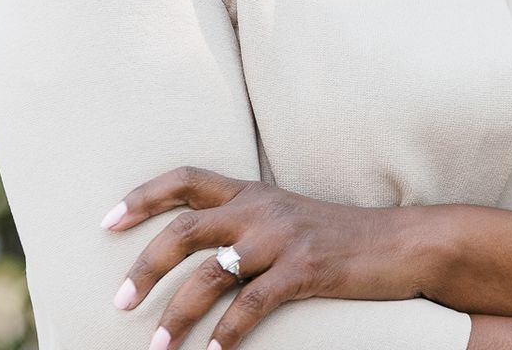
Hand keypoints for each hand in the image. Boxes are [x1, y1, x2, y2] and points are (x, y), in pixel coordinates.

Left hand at [101, 165, 420, 349]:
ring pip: (210, 274)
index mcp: (253, 192)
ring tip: (158, 347)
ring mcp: (282, 237)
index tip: (108, 221)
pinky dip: (227, 334)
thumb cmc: (343, 237)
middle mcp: (261, 208)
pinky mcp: (304, 269)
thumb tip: (203, 259)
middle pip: (185, 230)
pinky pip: (251, 305)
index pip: (187, 179)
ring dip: (176, 315)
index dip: (144, 196)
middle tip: (120, 303)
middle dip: (145, 267)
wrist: (403, 243)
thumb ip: (249, 226)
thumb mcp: (290, 218)